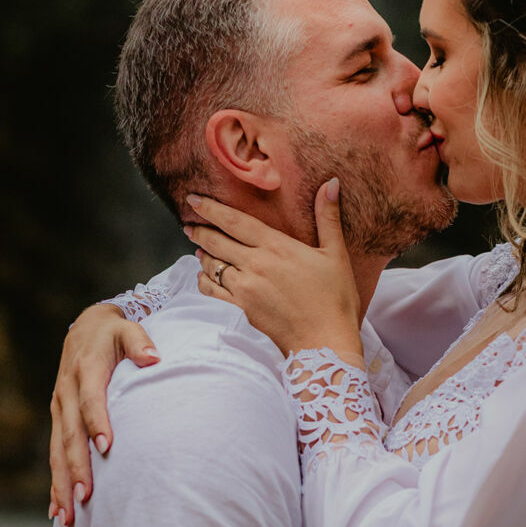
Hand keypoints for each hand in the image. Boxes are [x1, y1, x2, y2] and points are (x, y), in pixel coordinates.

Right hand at [49, 305, 159, 524]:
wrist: (86, 327)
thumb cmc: (114, 333)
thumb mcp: (128, 329)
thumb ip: (140, 342)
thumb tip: (154, 357)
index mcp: (87, 370)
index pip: (91, 400)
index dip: (97, 422)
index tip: (106, 448)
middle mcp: (67, 392)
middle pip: (70, 434)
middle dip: (76, 467)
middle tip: (84, 496)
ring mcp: (59, 408)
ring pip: (57, 450)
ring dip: (61, 483)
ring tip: (67, 515)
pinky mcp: (58, 419)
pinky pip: (54, 454)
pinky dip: (55, 482)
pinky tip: (57, 509)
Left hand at [185, 182, 363, 360]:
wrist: (325, 343)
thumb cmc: (335, 299)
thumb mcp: (336, 255)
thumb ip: (328, 217)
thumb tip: (331, 183)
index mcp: (276, 247)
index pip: (234, 221)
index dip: (211, 208)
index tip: (193, 199)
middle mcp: (255, 265)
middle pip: (217, 241)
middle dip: (199, 230)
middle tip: (189, 223)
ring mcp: (246, 288)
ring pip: (213, 265)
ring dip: (203, 253)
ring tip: (197, 246)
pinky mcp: (243, 309)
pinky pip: (214, 290)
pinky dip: (204, 280)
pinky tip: (203, 275)